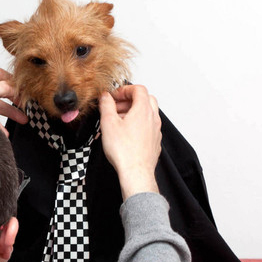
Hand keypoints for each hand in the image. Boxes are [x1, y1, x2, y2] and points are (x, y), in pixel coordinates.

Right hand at [98, 85, 161, 199]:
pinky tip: (126, 133)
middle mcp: (153, 118)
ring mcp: (156, 130)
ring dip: (134, 112)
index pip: (138, 89)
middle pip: (146, 99)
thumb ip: (106, 105)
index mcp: (143, 110)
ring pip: (148, 113)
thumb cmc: (124, 150)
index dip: (125, 89)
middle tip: (116, 106)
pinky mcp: (154, 141)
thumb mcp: (108, 123)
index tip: (114, 96)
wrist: (136, 172)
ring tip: (118, 120)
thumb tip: (105, 97)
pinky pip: (148, 126)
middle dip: (130, 100)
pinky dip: (138, 124)